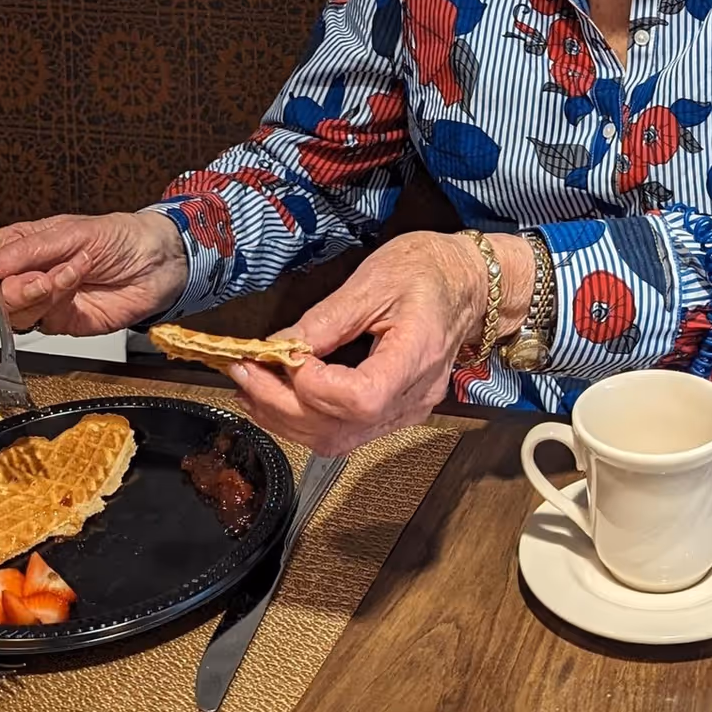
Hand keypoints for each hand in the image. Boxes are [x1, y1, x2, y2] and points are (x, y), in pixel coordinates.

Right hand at [0, 212, 185, 333]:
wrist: (159, 261)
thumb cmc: (118, 236)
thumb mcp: (69, 231)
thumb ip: (23, 251)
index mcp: (15, 245)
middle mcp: (21, 274)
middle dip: (6, 289)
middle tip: (37, 277)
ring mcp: (39, 300)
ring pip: (7, 314)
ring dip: (35, 294)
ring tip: (66, 274)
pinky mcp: (58, 322)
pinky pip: (39, 322)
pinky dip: (55, 300)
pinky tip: (75, 282)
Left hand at [229, 230, 532, 455]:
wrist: (468, 282)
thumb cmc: (427, 270)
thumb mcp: (374, 279)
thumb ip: (325, 319)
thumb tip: (277, 347)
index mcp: (418, 354)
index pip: (362, 398)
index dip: (315, 387)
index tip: (284, 356)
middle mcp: (414, 396)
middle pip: (341, 429)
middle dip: (280, 405)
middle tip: (244, 372)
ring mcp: (406, 411)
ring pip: (337, 441)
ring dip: (285, 419)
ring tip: (251, 387)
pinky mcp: (394, 412)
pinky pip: (344, 433)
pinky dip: (304, 421)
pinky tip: (279, 398)